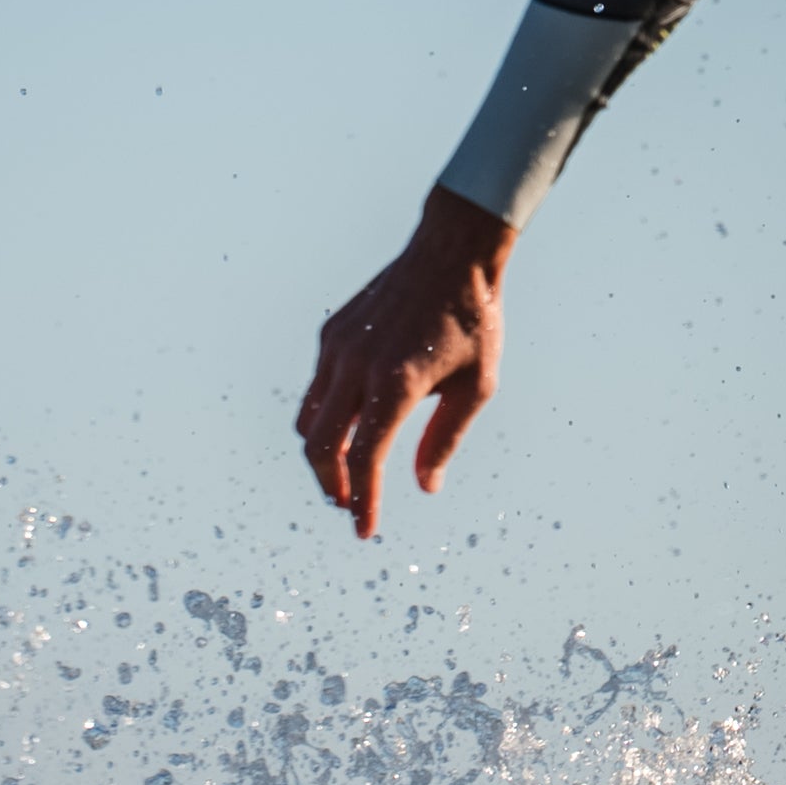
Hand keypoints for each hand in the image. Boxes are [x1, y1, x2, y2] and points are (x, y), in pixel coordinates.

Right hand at [298, 185, 516, 537]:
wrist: (452, 253)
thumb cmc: (473, 321)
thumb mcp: (476, 385)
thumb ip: (444, 439)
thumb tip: (423, 486)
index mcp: (397, 381)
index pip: (365, 458)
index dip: (362, 502)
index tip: (364, 531)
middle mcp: (358, 364)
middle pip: (321, 446)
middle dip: (331, 485)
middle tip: (350, 506)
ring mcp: (338, 347)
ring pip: (309, 420)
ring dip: (323, 456)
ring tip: (347, 476)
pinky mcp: (331, 334)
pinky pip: (316, 389)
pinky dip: (325, 419)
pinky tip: (351, 428)